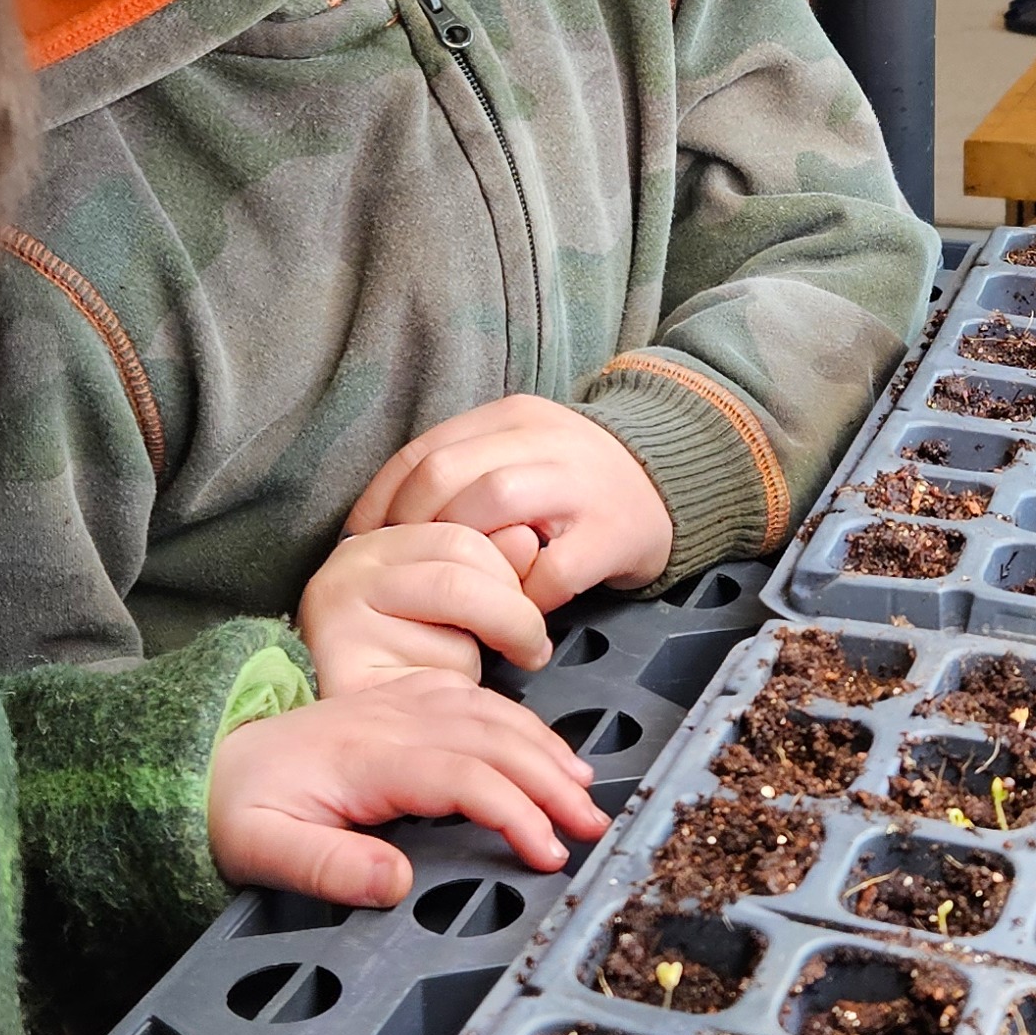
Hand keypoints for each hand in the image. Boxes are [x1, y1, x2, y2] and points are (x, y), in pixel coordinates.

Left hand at [207, 670, 605, 906]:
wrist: (203, 759)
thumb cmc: (233, 810)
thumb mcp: (263, 851)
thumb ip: (329, 868)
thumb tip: (397, 884)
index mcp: (365, 757)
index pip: (462, 775)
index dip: (514, 811)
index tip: (548, 854)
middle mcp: (388, 720)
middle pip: (490, 737)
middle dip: (549, 780)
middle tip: (593, 826)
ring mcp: (393, 706)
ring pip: (486, 712)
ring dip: (541, 747)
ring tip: (584, 788)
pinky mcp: (394, 704)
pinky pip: (468, 699)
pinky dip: (515, 722)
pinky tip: (539, 747)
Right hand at [298, 520, 549, 694]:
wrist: (327, 733)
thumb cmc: (392, 657)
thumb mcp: (436, 598)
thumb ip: (485, 566)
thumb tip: (526, 540)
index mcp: (371, 546)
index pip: (460, 540)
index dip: (509, 575)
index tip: (528, 604)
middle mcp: (346, 577)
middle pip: (460, 584)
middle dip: (515, 620)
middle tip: (530, 648)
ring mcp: (340, 631)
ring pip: (453, 642)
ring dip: (478, 664)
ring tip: (466, 677)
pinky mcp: (349, 687)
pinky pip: (435, 692)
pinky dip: (454, 700)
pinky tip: (440, 701)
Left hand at [347, 394, 675, 611]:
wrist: (674, 477)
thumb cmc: (576, 479)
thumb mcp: (520, 450)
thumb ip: (466, 471)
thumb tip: (383, 522)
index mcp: (512, 418)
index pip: (425, 451)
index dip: (383, 500)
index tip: (361, 540)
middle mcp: (544, 440)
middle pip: (448, 473)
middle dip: (411, 528)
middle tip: (404, 570)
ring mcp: (581, 484)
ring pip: (495, 504)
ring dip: (462, 556)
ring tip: (453, 590)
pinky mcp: (614, 534)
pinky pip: (551, 570)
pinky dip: (520, 598)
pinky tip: (509, 616)